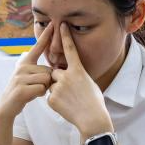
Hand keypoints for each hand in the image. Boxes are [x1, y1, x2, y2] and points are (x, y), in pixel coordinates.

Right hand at [0, 23, 53, 118]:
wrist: (7, 105)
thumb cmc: (24, 91)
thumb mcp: (29, 76)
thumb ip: (39, 70)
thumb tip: (54, 69)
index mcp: (25, 61)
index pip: (38, 46)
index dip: (46, 35)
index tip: (52, 23)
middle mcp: (22, 66)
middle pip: (48, 71)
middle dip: (47, 81)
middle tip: (35, 87)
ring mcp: (21, 77)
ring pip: (46, 80)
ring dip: (44, 88)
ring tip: (33, 91)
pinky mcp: (22, 88)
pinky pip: (42, 89)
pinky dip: (40, 94)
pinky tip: (31, 96)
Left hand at [47, 23, 112, 137]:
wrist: (92, 120)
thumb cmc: (95, 103)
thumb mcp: (90, 84)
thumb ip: (77, 76)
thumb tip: (69, 75)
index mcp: (78, 70)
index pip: (70, 49)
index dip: (65, 36)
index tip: (61, 25)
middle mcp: (66, 76)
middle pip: (55, 73)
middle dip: (59, 80)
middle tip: (71, 92)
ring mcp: (58, 87)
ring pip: (51, 85)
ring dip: (57, 91)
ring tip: (70, 101)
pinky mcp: (51, 99)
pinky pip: (50, 97)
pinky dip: (56, 103)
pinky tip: (66, 108)